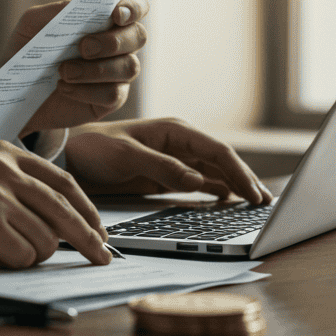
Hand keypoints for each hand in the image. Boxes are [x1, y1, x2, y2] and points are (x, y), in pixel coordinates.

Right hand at [0, 140, 112, 268]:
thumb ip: (14, 186)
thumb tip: (60, 222)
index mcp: (6, 153)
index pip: (63, 181)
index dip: (87, 209)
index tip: (100, 229)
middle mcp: (4, 169)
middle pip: (65, 209)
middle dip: (88, 238)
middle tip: (102, 257)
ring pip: (45, 238)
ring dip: (32, 255)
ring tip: (3, 251)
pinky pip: (21, 254)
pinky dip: (12, 262)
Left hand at [8, 0, 149, 135]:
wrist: (16, 91)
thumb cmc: (29, 50)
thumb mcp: (31, 25)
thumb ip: (52, 12)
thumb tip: (74, 6)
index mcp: (105, 17)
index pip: (136, 4)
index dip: (134, 6)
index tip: (116, 14)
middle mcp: (119, 42)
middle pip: (139, 36)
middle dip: (113, 41)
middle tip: (83, 47)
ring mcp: (118, 72)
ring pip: (129, 67)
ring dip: (96, 69)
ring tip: (63, 71)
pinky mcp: (111, 98)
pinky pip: (113, 94)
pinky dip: (87, 91)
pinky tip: (64, 88)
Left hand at [62, 118, 273, 204]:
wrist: (70, 156)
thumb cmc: (94, 150)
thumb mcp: (126, 157)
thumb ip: (163, 168)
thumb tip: (200, 181)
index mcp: (174, 131)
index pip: (217, 150)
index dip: (239, 172)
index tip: (253, 193)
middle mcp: (179, 143)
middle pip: (222, 161)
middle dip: (245, 180)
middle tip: (265, 203)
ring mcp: (175, 159)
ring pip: (214, 172)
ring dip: (235, 185)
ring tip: (255, 204)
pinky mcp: (167, 174)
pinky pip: (200, 181)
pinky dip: (217, 190)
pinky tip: (229, 202)